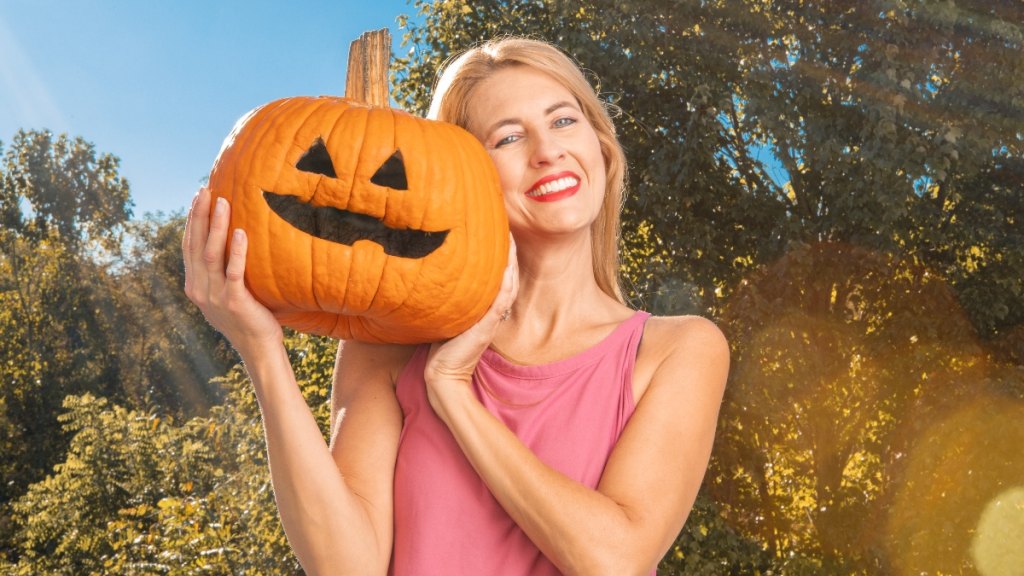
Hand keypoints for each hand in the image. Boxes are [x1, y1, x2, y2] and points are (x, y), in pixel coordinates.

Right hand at [182, 187, 282, 354]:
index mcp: (194, 285)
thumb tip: (229, 239)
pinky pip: (235, 272)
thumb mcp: (225, 292)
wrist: (257, 346)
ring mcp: (215, 297)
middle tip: (205, 189)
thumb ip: (220, 271)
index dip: (192, 219)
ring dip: (217, 227)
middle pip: (196, 245)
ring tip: (223, 203)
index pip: (189, 245)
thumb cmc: (247, 315)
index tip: (198, 195)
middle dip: (199, 215)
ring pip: (212, 255)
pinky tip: (242, 232)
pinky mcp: (234, 302)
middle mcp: (199, 289)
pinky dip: (238, 251)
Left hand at [423, 239, 517, 414]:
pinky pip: (500, 302)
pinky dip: (505, 284)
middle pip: (508, 278)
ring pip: (508, 286)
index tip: (500, 236)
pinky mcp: (485, 328)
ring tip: (511, 242)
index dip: (503, 259)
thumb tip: (436, 278)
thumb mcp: (448, 317)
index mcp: (486, 311)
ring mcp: (491, 320)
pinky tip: (507, 268)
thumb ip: (450, 300)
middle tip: (509, 231)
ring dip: (511, 264)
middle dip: (510, 255)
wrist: (441, 374)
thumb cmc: (442, 348)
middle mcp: (492, 313)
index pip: (499, 280)